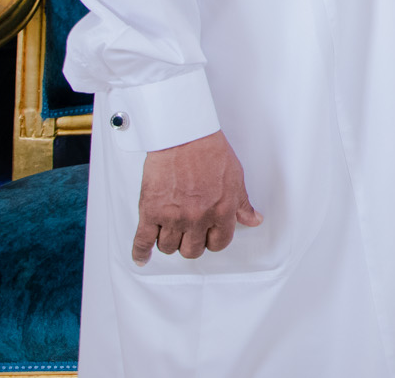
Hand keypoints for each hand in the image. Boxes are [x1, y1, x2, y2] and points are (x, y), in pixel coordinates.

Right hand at [132, 130, 262, 264]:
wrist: (184, 136)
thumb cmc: (209, 151)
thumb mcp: (235, 178)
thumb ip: (242, 204)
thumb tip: (253, 219)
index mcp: (221, 211)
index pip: (219, 243)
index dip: (214, 241)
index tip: (209, 238)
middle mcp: (197, 218)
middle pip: (192, 250)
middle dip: (192, 244)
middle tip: (189, 235)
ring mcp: (173, 217)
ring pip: (169, 247)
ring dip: (170, 243)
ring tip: (170, 234)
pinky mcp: (151, 212)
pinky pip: (143, 241)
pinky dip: (141, 252)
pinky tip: (141, 257)